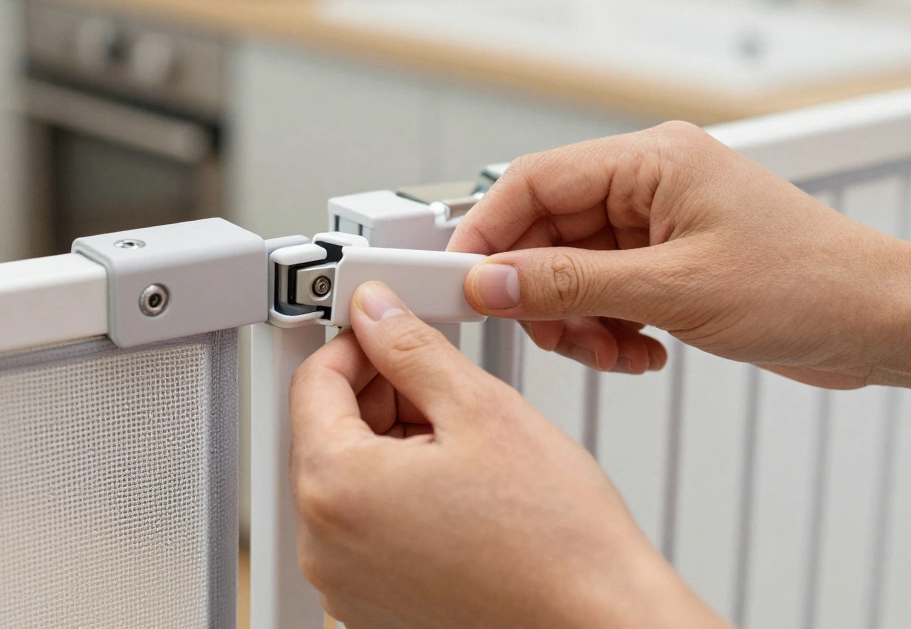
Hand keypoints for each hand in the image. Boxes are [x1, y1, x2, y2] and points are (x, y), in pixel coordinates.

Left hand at [289, 281, 728, 628]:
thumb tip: (377, 313)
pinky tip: (458, 485)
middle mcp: (325, 548)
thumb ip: (412, 348)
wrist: (599, 622)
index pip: (311, 384)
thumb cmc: (557, 541)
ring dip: (392, 442)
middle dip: (378, 395)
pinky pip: (366, 529)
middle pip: (326, 434)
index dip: (356, 344)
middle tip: (438, 383)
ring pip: (349, 480)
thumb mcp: (481, 409)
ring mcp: (347, 584)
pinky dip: (398, 494)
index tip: (389, 331)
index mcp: (337, 491)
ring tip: (463, 440)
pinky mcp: (375, 606)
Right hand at [449, 121, 910, 395]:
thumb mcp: (674, 288)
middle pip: (546, 233)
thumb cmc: (810, 284)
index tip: (459, 279)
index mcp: (651, 160)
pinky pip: (603, 296)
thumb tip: (492, 281)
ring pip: (571, 273)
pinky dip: (608, 331)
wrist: (880, 323)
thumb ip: (572, 283)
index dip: (487, 232)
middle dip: (540, 292)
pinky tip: (640, 352)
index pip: (533, 182)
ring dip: (577, 322)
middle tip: (545, 333)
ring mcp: (656, 228)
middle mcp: (647, 186)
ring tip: (612, 350)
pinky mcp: (666, 266)